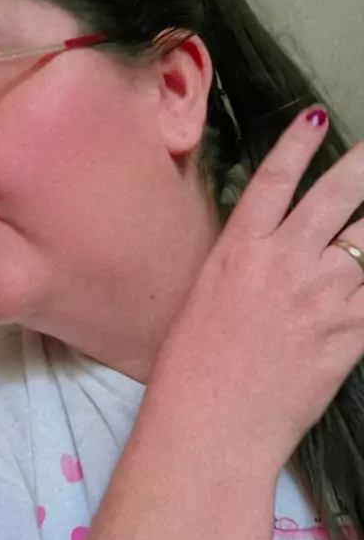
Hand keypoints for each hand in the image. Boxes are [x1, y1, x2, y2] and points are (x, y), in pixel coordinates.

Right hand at [154, 107, 363, 468]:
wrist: (212, 423)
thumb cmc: (193, 368)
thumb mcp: (207, 298)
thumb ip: (244, 265)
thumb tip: (270, 248)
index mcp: (241, 249)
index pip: (275, 178)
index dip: (298, 143)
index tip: (316, 116)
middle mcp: (285, 260)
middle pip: (338, 196)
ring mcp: (321, 294)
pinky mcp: (348, 332)